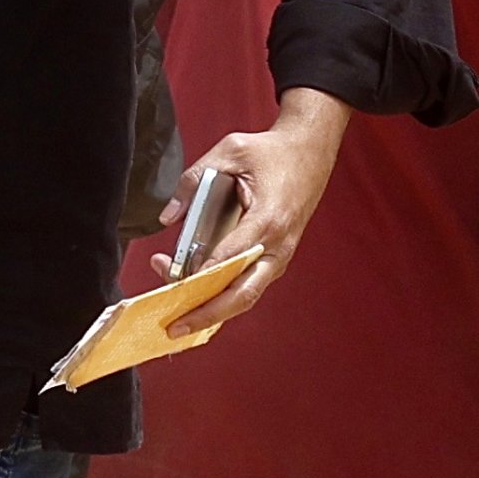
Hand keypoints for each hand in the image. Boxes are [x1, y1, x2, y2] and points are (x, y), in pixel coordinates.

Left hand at [159, 86, 349, 338]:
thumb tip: (168, 217)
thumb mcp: (229, 151)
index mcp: (268, 220)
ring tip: (179, 320)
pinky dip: (223, 301)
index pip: (231, 258)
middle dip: (206, 314)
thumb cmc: (272, 153)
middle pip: (241, 294)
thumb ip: (193, 180)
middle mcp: (277, 246)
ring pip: (245, 297)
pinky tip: (199, 307)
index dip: (203, 279)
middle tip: (174, 327)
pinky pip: (248, 287)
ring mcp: (279, 256)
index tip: (177, 292)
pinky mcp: (275, 259)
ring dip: (212, 311)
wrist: (310, 152)